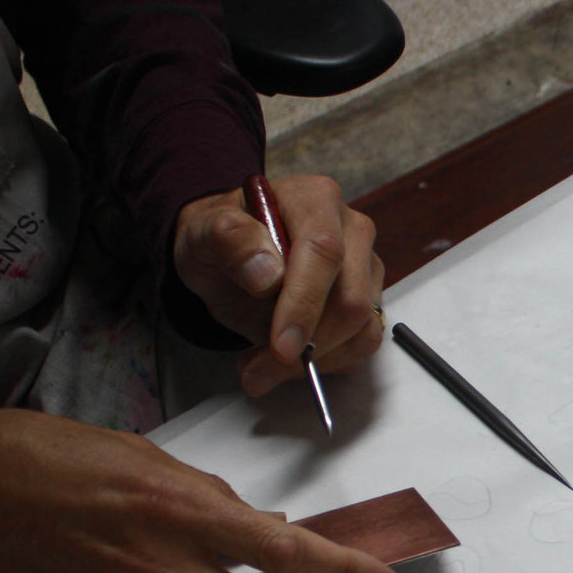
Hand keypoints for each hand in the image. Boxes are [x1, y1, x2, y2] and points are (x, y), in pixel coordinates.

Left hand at [172, 174, 386, 396]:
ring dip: (316, 361)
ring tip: (264, 367)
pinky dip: (326, 365)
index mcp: (316, 201)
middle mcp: (352, 232)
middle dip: (309, 346)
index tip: (281, 346)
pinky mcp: (369, 303)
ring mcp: (365, 270)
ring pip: (363, 330)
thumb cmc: (221, 241)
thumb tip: (267, 275)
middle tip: (258, 371)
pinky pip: (361, 346)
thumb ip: (229, 240)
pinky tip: (287, 362)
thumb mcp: (203, 232)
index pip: (325, 253)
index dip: (305, 304)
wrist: (230, 256)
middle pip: (352, 300)